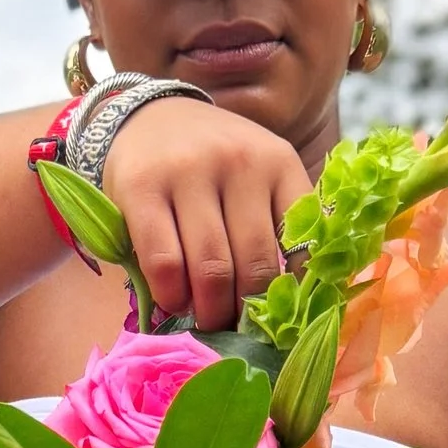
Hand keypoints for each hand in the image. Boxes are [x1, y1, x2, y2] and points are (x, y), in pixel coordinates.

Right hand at [99, 97, 309, 329]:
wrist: (147, 116)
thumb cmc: (211, 166)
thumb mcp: (257, 177)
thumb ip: (277, 224)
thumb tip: (293, 306)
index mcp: (279, 163)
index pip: (304, 244)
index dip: (294, 295)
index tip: (281, 321)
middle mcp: (240, 161)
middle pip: (255, 264)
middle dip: (246, 312)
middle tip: (236, 330)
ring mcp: (189, 171)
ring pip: (211, 268)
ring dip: (210, 311)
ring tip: (206, 321)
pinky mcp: (143, 188)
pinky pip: (165, 262)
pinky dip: (172, 295)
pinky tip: (175, 301)